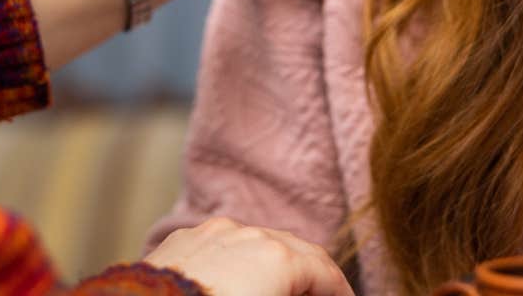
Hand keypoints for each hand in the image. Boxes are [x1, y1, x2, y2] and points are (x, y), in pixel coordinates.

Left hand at [145, 217, 353, 295]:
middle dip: (313, 276)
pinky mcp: (181, 240)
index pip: (326, 272)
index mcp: (278, 258)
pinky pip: (222, 245)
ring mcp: (211, 232)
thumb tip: (304, 293)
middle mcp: (248, 234)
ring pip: (258, 241)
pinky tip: (237, 282)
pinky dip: (240, 260)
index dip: (340, 291)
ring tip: (281, 290)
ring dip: (276, 264)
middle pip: (296, 250)